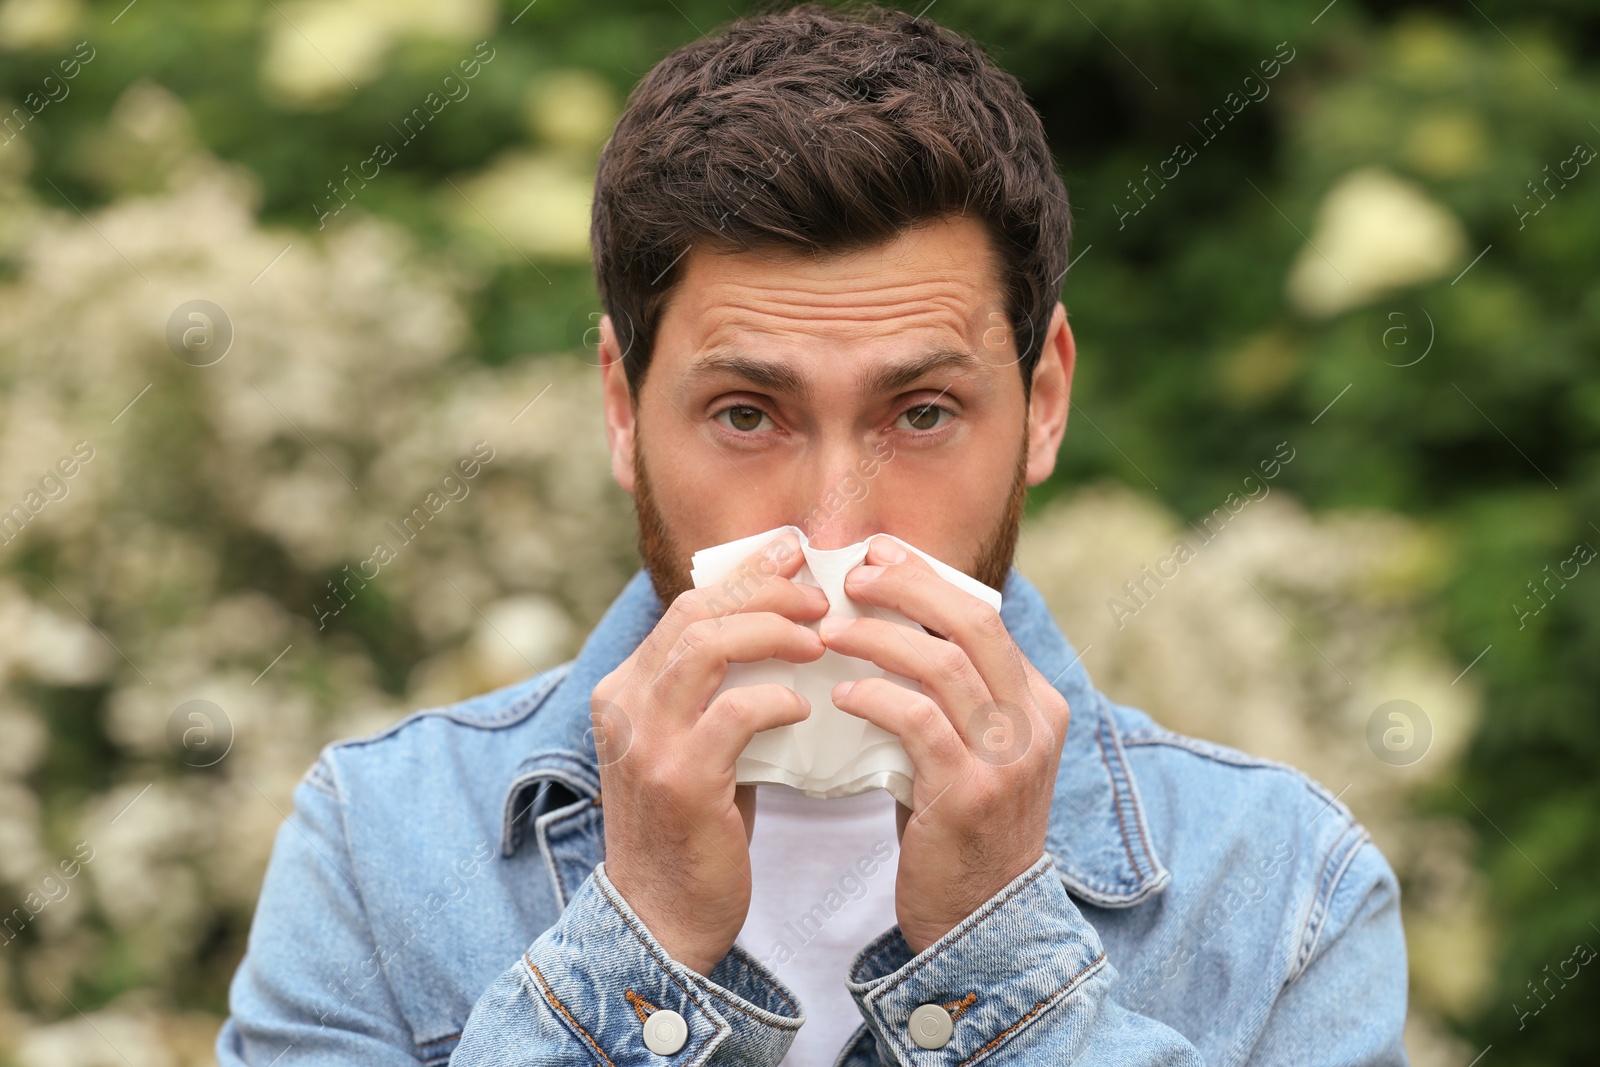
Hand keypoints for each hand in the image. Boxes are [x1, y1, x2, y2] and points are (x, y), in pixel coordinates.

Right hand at [593, 531, 827, 975]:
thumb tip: (784, 630)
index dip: (745, 575)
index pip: (686, 606)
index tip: (793, 553)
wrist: (661, 919)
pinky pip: (735, 712)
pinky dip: (777, 697)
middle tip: (820, 595)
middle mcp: (625, 704)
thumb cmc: (695, 829)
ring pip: (708, 647)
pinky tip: (806, 705)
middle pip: (696, 613)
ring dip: (773, 632)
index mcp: (627, 689)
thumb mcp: (695, 745)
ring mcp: (647, 741)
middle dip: (765, 591)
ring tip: (819, 639)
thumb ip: (719, 691)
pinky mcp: (680, 779)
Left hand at [819, 536, 1069, 953]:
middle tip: (852, 574)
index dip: (927, 577)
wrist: (981, 924)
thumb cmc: (957, 827)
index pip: (983, 615)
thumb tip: (883, 621)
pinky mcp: (971, 795)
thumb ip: (946, 694)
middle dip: (907, 586)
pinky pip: (920, 724)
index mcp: (1037, 702)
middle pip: (973, 622)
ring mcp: (1008, 760)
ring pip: (944, 665)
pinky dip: (878, 697)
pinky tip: (842, 694)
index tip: (877, 554)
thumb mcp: (969, 750)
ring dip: (880, 638)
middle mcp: (1034, 723)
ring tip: (830, 632)